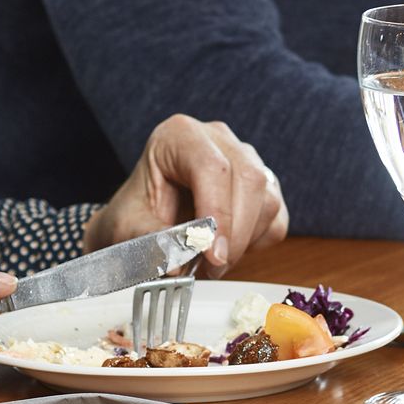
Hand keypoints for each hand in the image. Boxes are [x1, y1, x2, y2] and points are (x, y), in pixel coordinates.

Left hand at [90, 116, 286, 273]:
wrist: (143, 213)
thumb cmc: (136, 210)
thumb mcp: (127, 225)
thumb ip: (151, 241)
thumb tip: (176, 263)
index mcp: (179, 135)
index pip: (212, 167)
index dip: (218, 213)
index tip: (212, 253)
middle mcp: (217, 138)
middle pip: (248, 180)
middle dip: (235, 234)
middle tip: (212, 267)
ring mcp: (245, 157)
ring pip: (267, 199)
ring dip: (245, 240)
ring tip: (213, 261)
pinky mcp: (263, 183)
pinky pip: (276, 215)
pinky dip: (258, 240)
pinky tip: (230, 247)